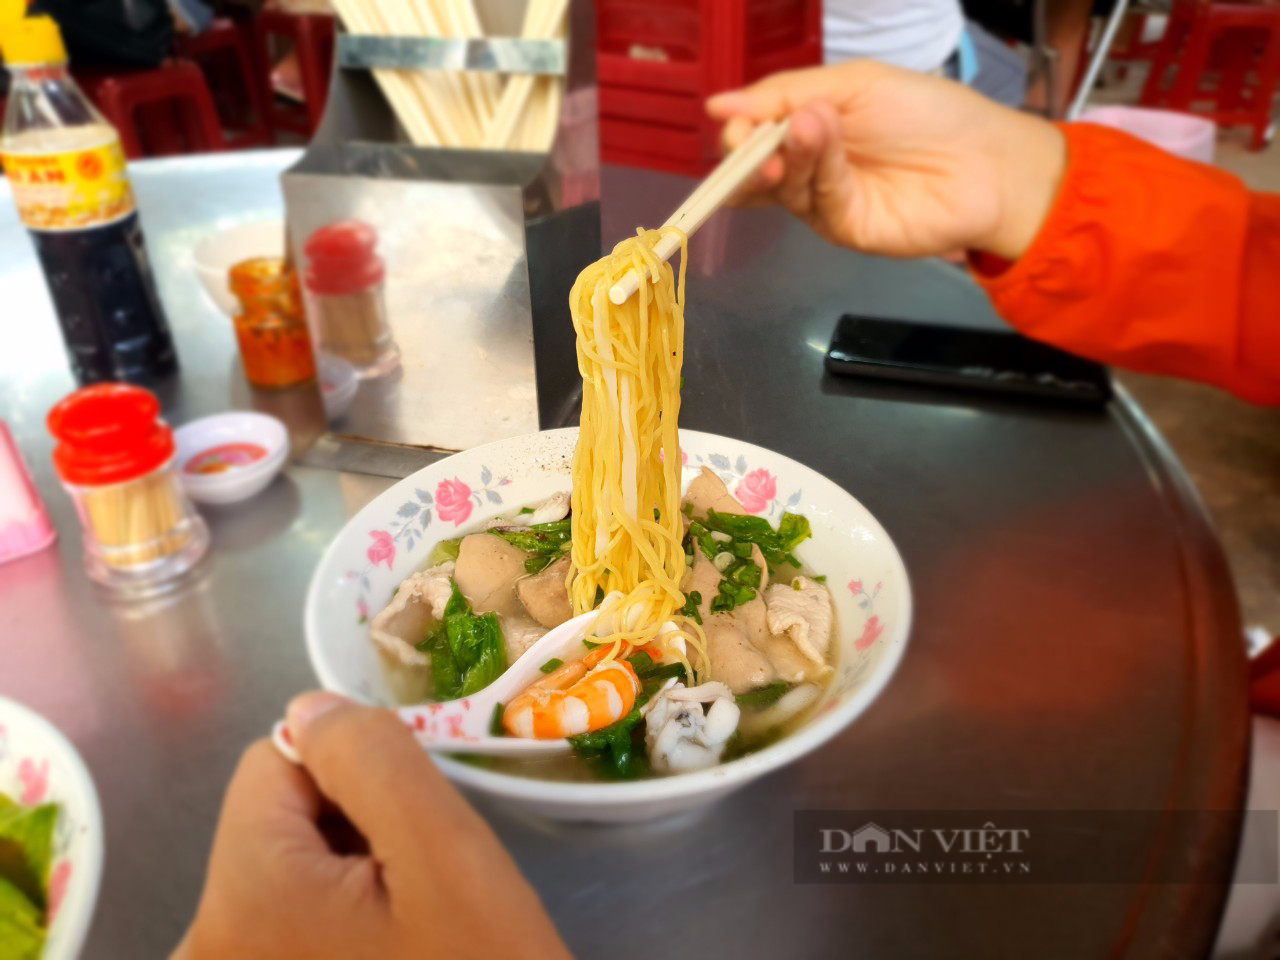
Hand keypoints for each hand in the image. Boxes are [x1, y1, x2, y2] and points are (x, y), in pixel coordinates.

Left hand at [173, 693, 568, 959]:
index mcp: (240, 896)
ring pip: (284, 868)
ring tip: (408, 925)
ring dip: (348, 873)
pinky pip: (286, 921)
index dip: (353, 772)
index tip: (409, 827)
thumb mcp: (444, 853)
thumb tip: (312, 706)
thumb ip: (371, 757)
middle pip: (274, 818)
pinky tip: (392, 948)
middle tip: (418, 885)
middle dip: (349, 825)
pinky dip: (337, 918)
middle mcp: (202, 947)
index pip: (276, 759)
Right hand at [706, 61, 1066, 260]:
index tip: (731, 121)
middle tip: (747, 139)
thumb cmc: (928, 113)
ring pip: (780, 185)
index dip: (738, 128)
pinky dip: (814, 171)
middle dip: (745, 152)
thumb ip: (786, 92)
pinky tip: (819, 142)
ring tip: (803, 129)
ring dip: (782, 156)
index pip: (754, 132)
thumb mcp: (855, 83)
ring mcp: (823, 201)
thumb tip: (717, 106)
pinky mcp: (842, 227)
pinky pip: (815, 200)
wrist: (987, 161)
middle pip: (754, 167)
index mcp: (809, 127)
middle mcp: (809, 167)